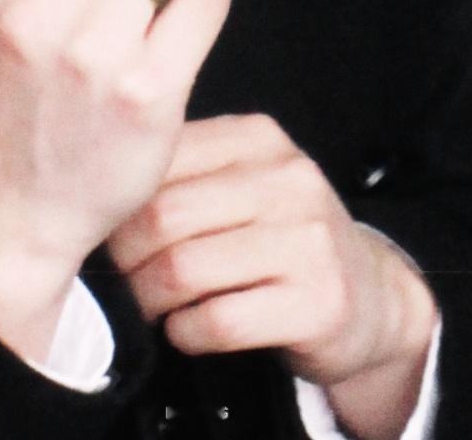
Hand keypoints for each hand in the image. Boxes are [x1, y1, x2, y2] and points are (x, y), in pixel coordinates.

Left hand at [108, 116, 438, 439]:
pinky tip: (187, 329)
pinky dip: (185, 332)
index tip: (106, 229)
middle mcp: (288, 179)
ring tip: (152, 304)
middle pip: (163, 216)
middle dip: (127, 257)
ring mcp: (307, 240)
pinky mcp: (317, 302)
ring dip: (151, 299)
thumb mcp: (245, 181)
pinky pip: (218, 321)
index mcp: (259, 138)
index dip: (119, 202)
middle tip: (122, 277)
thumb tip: (99, 187)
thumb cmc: (285, 238)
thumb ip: (187, 171)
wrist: (371, 297)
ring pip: (183, 270)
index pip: (161, 157)